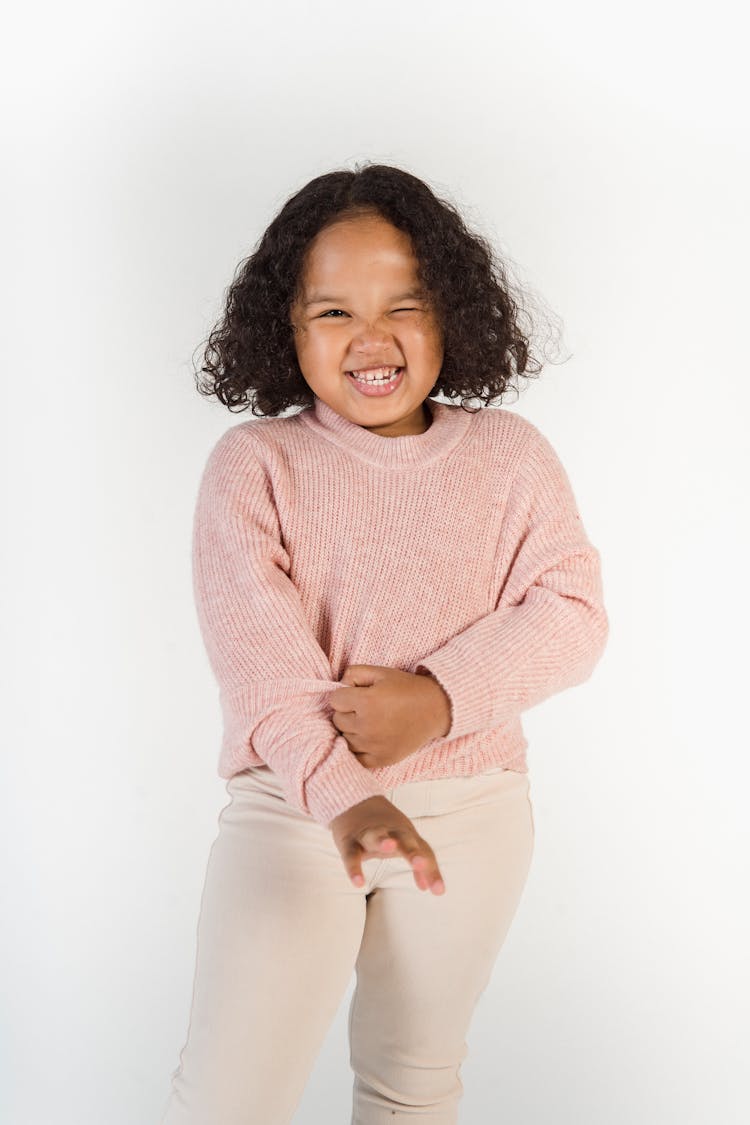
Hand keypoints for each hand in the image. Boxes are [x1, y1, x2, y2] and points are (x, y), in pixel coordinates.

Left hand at [327, 665, 450, 769]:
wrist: (435, 709)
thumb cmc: (407, 688)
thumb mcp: (380, 672)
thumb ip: (353, 673)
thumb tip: (338, 687)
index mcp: (366, 702)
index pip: (334, 700)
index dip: (345, 694)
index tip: (358, 694)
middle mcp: (367, 726)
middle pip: (337, 720)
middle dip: (347, 712)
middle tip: (365, 708)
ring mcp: (373, 746)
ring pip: (344, 738)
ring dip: (352, 730)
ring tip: (370, 721)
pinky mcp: (381, 760)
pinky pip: (355, 757)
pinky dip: (358, 748)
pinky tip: (369, 738)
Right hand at [329, 795, 445, 894]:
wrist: (352, 802)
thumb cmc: (384, 830)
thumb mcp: (404, 844)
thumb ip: (418, 866)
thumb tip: (428, 889)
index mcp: (407, 833)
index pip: (423, 850)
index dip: (432, 870)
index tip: (438, 891)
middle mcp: (391, 832)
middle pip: (405, 839)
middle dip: (413, 851)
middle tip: (421, 863)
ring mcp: (369, 834)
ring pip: (376, 836)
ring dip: (384, 840)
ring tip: (390, 847)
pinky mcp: (348, 840)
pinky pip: (351, 855)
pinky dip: (354, 868)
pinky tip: (358, 883)